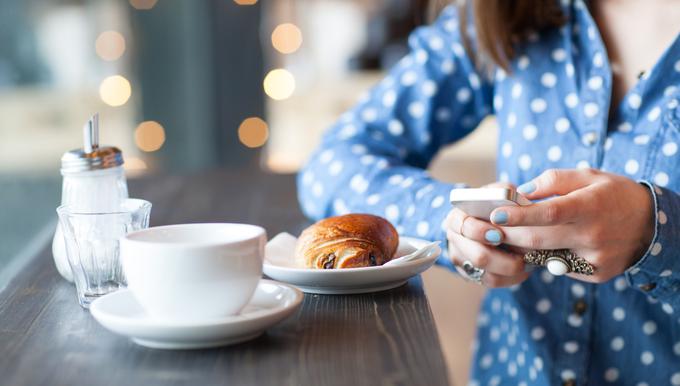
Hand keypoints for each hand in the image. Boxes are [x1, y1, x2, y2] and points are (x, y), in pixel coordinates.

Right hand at [445, 182, 529, 287]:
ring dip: (510, 269)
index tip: (499, 235)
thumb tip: (518, 200)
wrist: (487, 220)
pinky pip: (492, 281)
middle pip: (477, 256)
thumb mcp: (498, 192)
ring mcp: (463, 259)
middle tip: (521, 257)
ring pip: (486, 273)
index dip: (479, 232)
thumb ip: (505, 192)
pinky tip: (524, 270)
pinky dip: (511, 278)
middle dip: (502, 259)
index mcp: (457, 217)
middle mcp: (456, 240)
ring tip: (528, 262)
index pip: (463, 226)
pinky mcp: (472, 273)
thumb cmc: (495, 204)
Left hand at [491, 168, 654, 282]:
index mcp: (590, 206)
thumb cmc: (614, 195)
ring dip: (524, 248)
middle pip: (539, 239)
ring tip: (513, 236)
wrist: (652, 225)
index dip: (520, 215)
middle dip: (509, 235)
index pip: (548, 213)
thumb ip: (554, 180)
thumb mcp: (589, 176)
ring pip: (545, 257)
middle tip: (491, 229)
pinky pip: (560, 267)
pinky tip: (546, 246)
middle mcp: (592, 235)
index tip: (496, 214)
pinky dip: (548, 256)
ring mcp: (594, 258)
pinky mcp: (596, 274)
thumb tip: (522, 192)